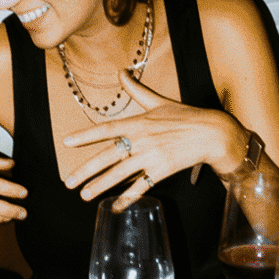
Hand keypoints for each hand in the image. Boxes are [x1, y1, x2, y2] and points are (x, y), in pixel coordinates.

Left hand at [63, 71, 247, 209]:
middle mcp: (142, 140)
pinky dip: (128, 197)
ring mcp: (152, 156)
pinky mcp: (162, 170)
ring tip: (84, 195)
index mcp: (138, 122)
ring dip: (101, 185)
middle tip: (68, 182)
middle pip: (108, 156)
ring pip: (121, 173)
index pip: (106, 129)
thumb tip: (120, 71)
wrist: (212, 133)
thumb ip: (136, 89)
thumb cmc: (185, 116)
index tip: (67, 142)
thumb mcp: (158, 101)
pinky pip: (141, 186)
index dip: (85, 135)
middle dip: (86, 170)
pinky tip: (114, 207)